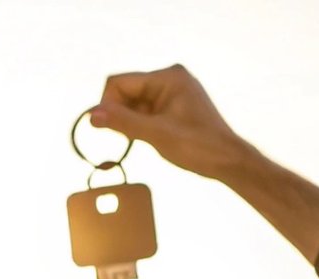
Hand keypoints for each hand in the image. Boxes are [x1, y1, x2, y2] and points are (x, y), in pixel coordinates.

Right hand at [90, 65, 253, 180]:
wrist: (227, 161)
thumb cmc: (198, 146)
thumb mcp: (156, 134)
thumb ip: (123, 122)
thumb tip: (91, 115)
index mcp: (167, 77)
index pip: (119, 82)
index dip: (108, 105)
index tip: (109, 129)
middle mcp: (169, 78)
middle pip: (125, 91)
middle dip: (121, 114)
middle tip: (129, 137)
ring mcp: (172, 91)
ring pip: (134, 102)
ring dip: (131, 121)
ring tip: (144, 139)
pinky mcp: (173, 104)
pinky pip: (145, 109)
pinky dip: (140, 124)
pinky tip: (148, 137)